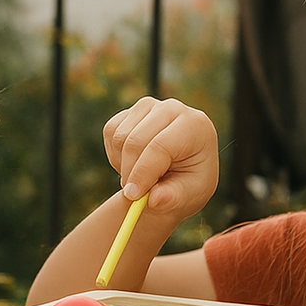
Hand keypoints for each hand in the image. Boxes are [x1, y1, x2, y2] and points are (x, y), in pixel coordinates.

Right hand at [104, 97, 218, 219]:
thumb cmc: (189, 182)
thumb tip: (154, 199)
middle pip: (136, 141)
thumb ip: (173, 198)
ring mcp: (150, 106)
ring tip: (141, 178)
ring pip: (120, 138)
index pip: (161, 146)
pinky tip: (133, 164)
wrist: (180, 170)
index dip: (143, 173)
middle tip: (133, 195)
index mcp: (194, 126)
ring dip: (123, 166)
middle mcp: (172, 109)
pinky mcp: (131, 111)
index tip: (133, 196)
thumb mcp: (190, 195)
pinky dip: (116, 156)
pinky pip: (111, 133)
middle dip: (130, 172)